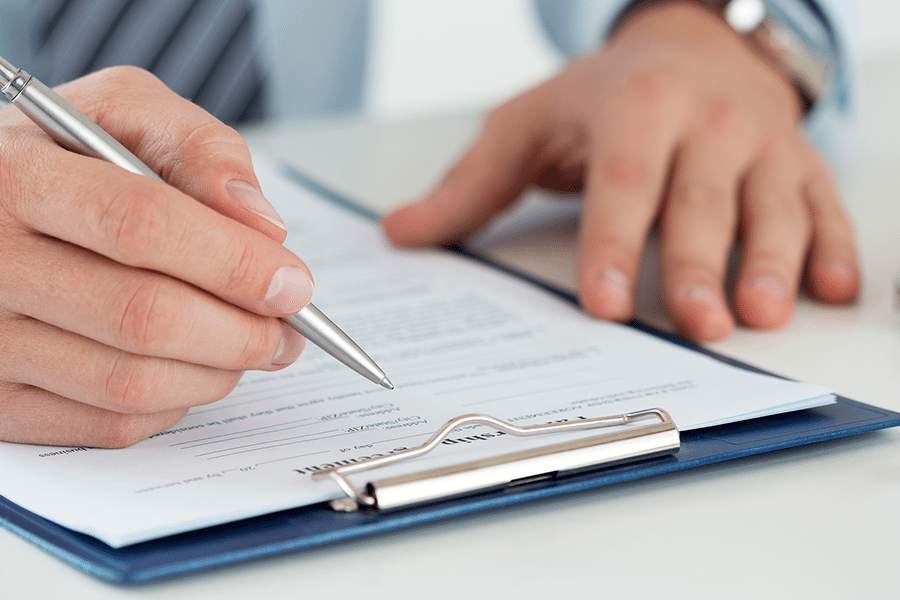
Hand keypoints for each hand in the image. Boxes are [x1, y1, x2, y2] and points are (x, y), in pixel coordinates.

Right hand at [0, 67, 313, 446]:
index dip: (234, 263)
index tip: (294, 286)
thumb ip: (200, 150)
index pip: (142, 226)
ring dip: (218, 374)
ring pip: (131, 384)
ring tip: (250, 347)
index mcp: (19, 178)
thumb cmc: (64, 160)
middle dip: (243, 332)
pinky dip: (174, 406)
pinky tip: (190, 370)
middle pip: (145, 317)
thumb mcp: (124, 114)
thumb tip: (265, 229)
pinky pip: (108, 425)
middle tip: (289, 330)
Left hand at [383, 1, 858, 340]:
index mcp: (634, 109)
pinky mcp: (800, 162)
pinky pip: (823, 206)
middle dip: (700, 266)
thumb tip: (399, 235)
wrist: (691, 46)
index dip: (614, 243)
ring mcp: (761, 142)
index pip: (623, 183)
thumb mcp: (528, 127)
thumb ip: (471, 186)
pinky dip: (834, 248)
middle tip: (699, 326)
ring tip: (763, 315)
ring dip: (774, 262)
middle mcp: (705, 122)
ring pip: (772, 205)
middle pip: (702, 201)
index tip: (602, 302)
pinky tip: (832, 292)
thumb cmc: (603, 98)